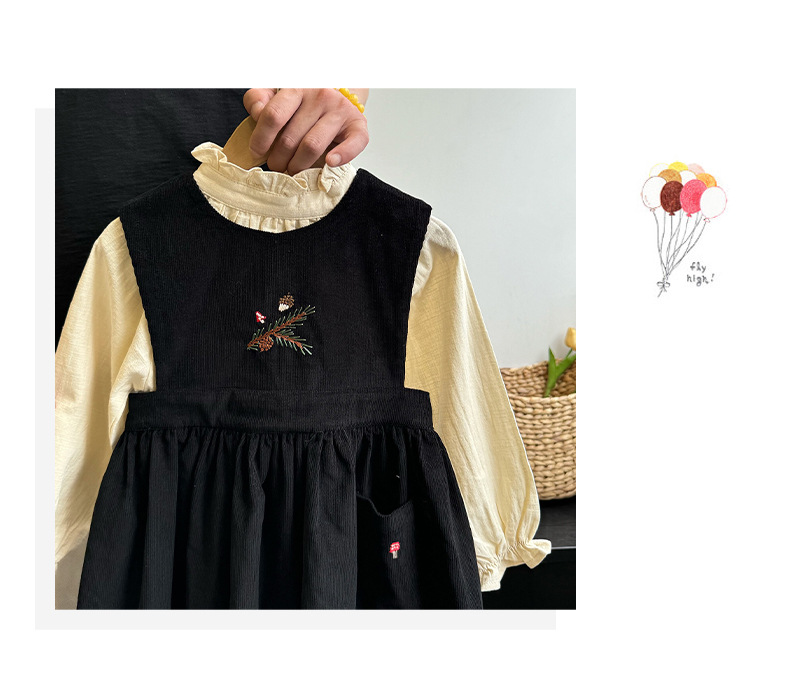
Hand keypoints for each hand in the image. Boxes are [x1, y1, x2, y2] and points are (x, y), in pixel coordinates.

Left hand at [243, 88, 368, 174]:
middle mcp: (320, 95)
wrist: (337, 97)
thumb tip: (257, 113)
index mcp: (297, 87)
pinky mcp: (357, 124)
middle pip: (290, 137)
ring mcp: (340, 109)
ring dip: (298, 165)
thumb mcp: (276, 96)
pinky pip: (352, 144)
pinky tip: (330, 162)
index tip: (256, 151)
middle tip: (276, 165)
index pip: (273, 115)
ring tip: (293, 169)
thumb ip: (259, 99)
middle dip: (278, 158)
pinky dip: (341, 156)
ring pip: (312, 146)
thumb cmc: (304, 104)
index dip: (261, 138)